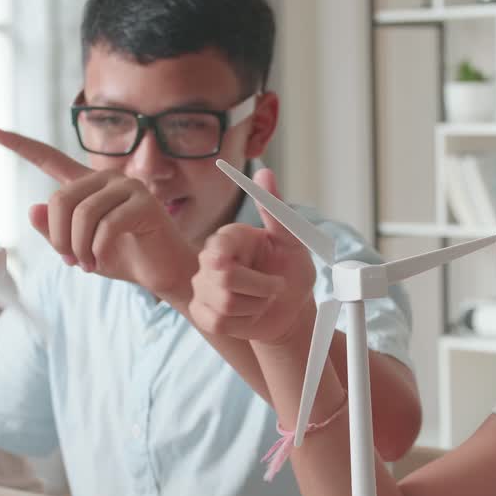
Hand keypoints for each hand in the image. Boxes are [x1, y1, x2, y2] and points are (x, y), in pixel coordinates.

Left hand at [0, 127, 196, 297]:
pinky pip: (104, 226)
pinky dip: (97, 250)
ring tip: (88, 264)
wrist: (163, 272)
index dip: (20, 146)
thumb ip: (55, 230)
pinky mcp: (144, 204)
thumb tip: (35, 209)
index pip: (50, 159)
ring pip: (81, 214)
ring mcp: (129, 187)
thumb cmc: (124, 257)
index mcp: (89, 185)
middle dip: (59, 237)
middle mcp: (108, 178)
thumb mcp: (78, 248)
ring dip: (78, 247)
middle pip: (60, 199)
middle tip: (70, 260)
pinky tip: (101, 261)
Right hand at [189, 168, 318, 345]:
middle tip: (275, 287)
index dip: (241, 262)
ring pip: (224, 304)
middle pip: (224, 278)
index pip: (219, 248)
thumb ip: (276, 210)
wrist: (290, 310)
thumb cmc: (291, 272)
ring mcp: (202, 287)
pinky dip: (243, 323)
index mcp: (228, 238)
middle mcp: (209, 260)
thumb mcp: (292, 241)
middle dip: (261, 288)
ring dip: (256, 306)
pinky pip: (217, 321)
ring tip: (263, 300)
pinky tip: (250, 314)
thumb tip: (264, 172)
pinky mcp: (202, 313)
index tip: (265, 266)